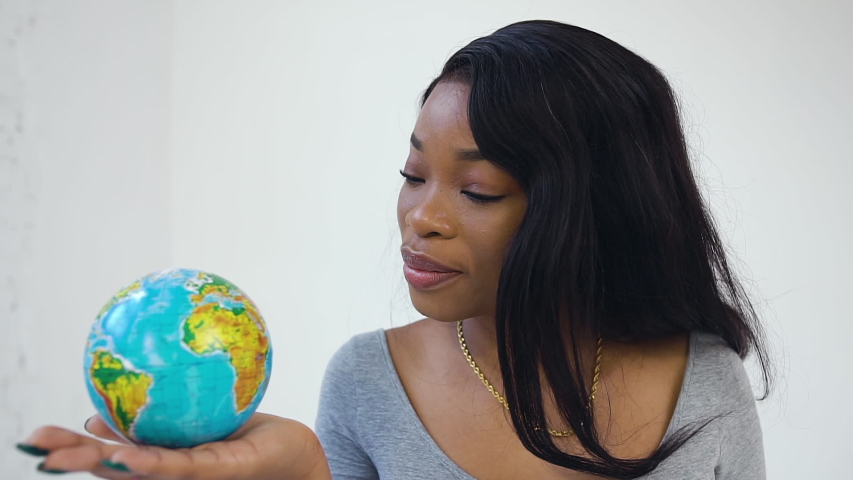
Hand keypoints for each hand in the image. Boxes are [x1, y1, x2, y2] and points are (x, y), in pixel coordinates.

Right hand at [16, 413, 331, 479]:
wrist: (293, 453)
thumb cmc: (250, 432)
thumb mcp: (203, 407)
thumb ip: (169, 398)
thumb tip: (120, 383)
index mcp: (160, 457)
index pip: (107, 454)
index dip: (71, 448)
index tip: (36, 438)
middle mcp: (167, 473)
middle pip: (110, 469)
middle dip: (71, 460)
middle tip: (36, 449)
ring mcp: (188, 478)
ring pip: (134, 473)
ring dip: (97, 466)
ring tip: (63, 458)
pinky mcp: (214, 474)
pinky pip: (177, 467)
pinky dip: (147, 462)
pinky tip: (124, 454)